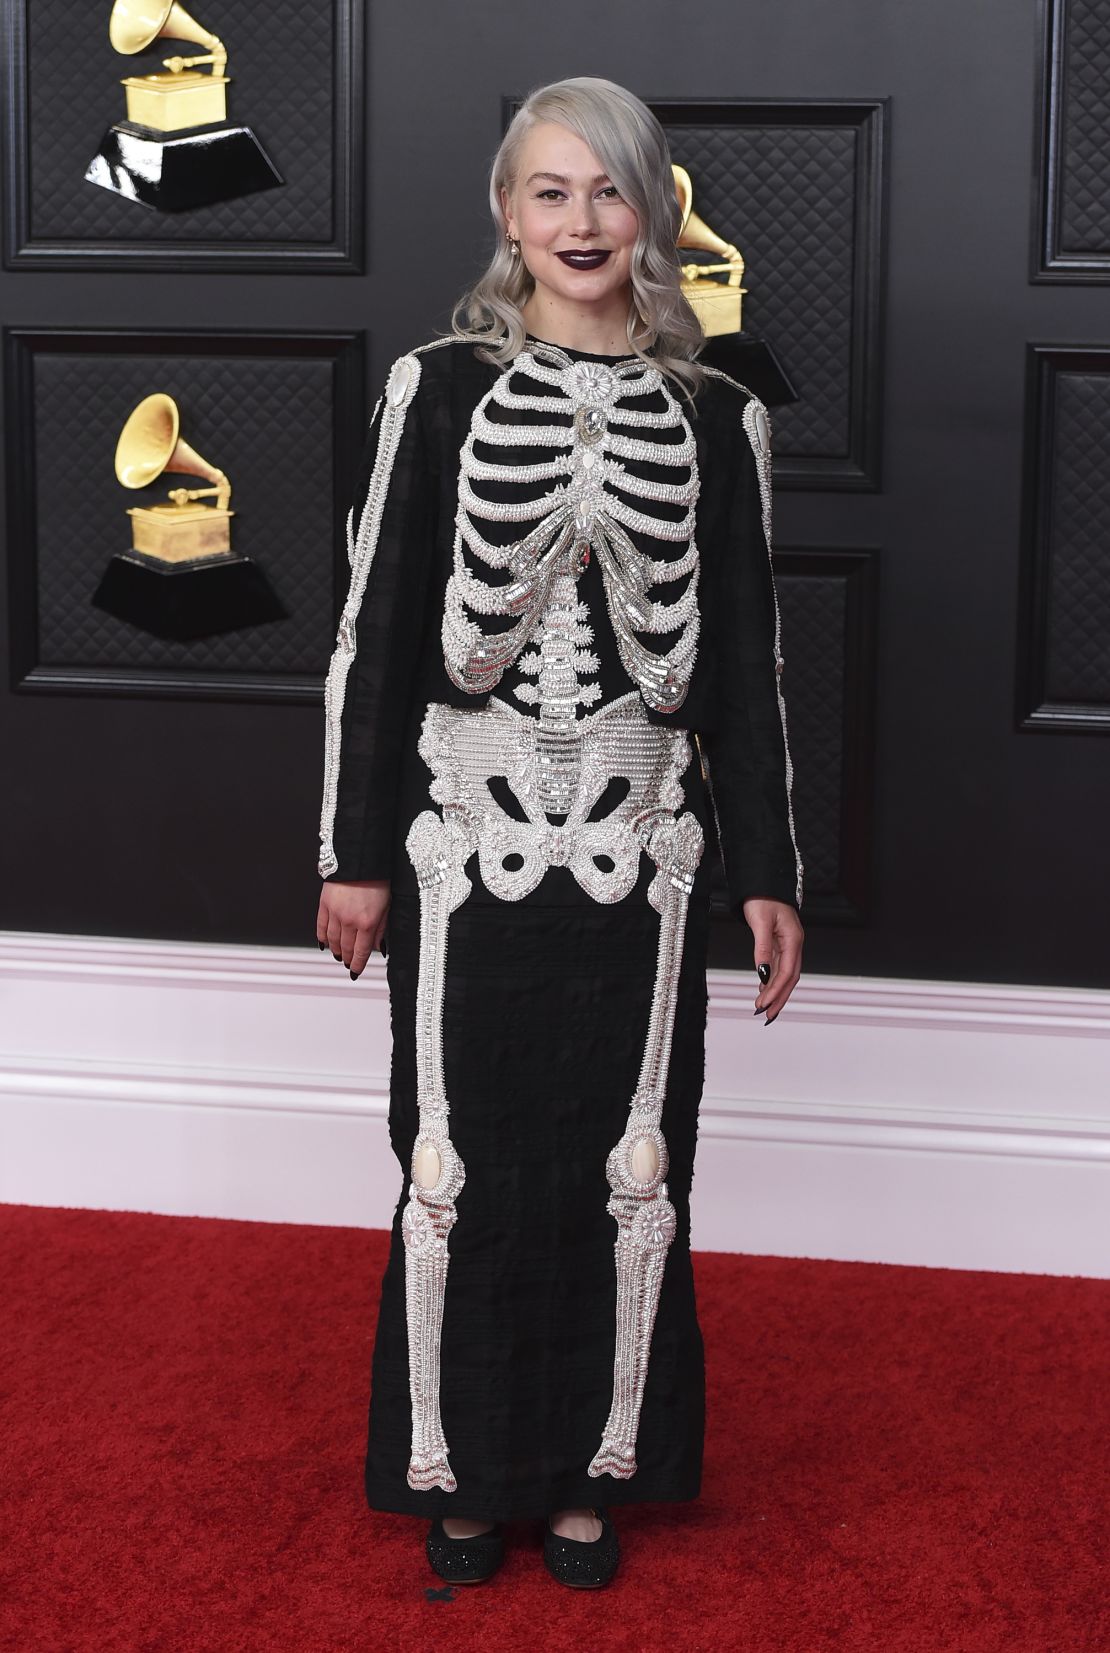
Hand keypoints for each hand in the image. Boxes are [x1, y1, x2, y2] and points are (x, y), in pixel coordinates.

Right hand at [316, 878, 390, 979]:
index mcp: (367, 923)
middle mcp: (349, 921)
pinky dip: (322, 937)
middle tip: (347, 963)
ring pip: (332, 940)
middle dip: (347, 958)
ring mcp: (335, 914)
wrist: (359, 860)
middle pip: (345, 948)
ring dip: (335, 950)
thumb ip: (381, 929)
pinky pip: (320, 927)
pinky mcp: (324, 905)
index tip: (356, 971)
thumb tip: (379, 947)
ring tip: (338, 955)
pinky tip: (324, 943)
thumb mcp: (386, 906)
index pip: (360, 952)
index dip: (357, 964)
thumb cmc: (376, 880)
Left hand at [742, 897, 803, 1022]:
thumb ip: (762, 948)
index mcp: (793, 940)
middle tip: (766, 1015)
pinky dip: (772, 979)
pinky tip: (764, 987)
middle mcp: (794, 943)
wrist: (763, 880)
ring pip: (785, 974)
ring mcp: (788, 943)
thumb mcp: (760, 922)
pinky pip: (779, 965)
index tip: (763, 1006)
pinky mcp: (780, 941)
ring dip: (776, 991)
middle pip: (790, 978)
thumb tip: (762, 973)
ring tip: (764, 1007)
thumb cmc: (762, 897)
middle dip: (779, 998)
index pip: (787, 973)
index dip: (776, 991)